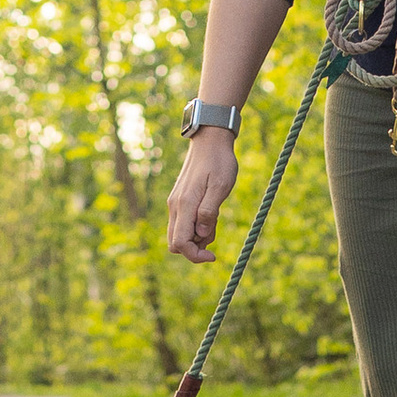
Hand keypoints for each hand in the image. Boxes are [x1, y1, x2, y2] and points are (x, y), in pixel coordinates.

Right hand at [166, 126, 239, 258]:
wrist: (210, 141)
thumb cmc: (219, 162)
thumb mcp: (220, 186)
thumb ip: (209, 211)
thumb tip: (201, 234)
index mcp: (184, 205)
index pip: (180, 243)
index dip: (195, 255)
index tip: (213, 256)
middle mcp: (175, 206)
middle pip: (175, 243)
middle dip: (195, 247)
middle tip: (214, 231)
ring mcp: (176, 203)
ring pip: (179, 234)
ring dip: (197, 236)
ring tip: (215, 217)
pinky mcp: (180, 200)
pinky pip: (183, 223)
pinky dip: (195, 226)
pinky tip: (210, 213)